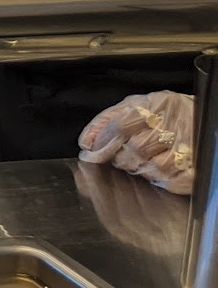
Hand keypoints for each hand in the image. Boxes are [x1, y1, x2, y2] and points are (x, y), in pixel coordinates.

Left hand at [79, 91, 196, 195]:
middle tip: (122, 157)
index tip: (92, 152)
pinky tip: (160, 173)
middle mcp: (172, 125)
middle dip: (122, 158)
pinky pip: (175, 181)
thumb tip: (86, 142)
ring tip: (142, 163)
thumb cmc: (163, 112)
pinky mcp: (198, 166)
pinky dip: (163, 182)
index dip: (103, 141)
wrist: (201, 116)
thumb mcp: (134, 105)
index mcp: (155, 106)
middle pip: (136, 149)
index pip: (121, 125)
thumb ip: (107, 120)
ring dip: (142, 169)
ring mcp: (188, 146)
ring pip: (155, 167)